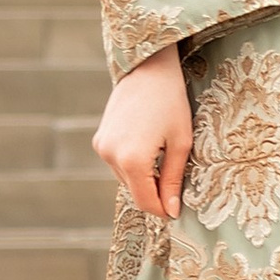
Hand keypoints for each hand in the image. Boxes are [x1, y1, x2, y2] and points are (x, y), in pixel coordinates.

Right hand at [95, 42, 193, 220]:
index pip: (146, 201)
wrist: (148, 69)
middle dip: (155, 192)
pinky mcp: (100, 140)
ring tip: (162, 154)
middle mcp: (111, 156)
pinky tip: (148, 145)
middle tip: (175, 181)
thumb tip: (172, 211)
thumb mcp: (180, 143)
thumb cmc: (171, 102)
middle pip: (134, 192)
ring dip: (143, 178)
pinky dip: (133, 164)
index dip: (163, 210)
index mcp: (133, 159)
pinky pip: (117, 164)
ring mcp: (102, 148)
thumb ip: (173, 179)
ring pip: (126, 179)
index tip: (177, 210)